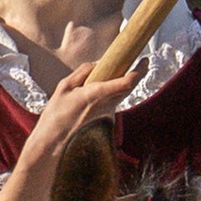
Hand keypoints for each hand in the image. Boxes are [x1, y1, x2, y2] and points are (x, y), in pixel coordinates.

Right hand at [17, 59, 141, 172]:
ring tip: (128, 67)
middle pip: (130, 88)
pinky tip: (111, 83)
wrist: (55, 141)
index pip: (125, 83)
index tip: (144, 60)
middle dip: (139, 74)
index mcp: (96, 94)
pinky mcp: (105, 118)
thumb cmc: (56, 114)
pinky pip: (115, 100)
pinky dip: (117, 90)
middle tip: (144, 61)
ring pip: (123, 94)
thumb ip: (82, 73)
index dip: (138, 71)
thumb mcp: (64, 87)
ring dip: (128, 81)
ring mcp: (107, 113)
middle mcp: (106, 104)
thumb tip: (97, 64)